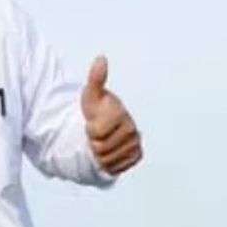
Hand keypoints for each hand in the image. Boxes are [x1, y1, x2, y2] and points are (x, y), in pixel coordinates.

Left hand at [80, 55, 141, 175]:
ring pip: (106, 160)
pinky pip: (116, 167)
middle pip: (100, 148)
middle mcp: (132, 130)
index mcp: (121, 114)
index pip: (96, 133)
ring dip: (99, 154)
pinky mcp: (136, 156)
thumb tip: (101, 59)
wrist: (103, 127)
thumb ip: (96, 79)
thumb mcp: (91, 95)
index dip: (89, 129)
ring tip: (102, 141)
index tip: (92, 122)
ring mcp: (135, 144)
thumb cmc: (95, 110)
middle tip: (97, 133)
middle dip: (93, 142)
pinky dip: (108, 162)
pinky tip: (109, 151)